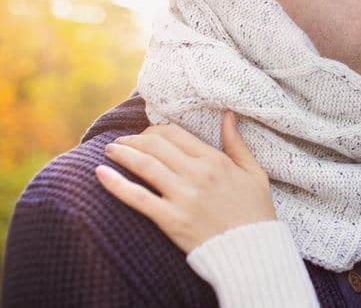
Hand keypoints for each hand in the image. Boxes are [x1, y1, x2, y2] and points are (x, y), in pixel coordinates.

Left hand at [95, 111, 276, 252]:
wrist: (251, 249)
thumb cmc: (255, 210)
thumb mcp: (253, 171)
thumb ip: (236, 142)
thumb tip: (229, 114)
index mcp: (215, 161)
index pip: (175, 134)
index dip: (155, 131)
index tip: (145, 135)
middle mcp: (197, 174)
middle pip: (156, 146)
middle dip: (134, 140)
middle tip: (121, 141)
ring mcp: (183, 197)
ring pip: (145, 166)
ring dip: (122, 154)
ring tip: (109, 150)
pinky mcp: (171, 220)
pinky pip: (138, 198)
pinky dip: (116, 185)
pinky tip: (101, 174)